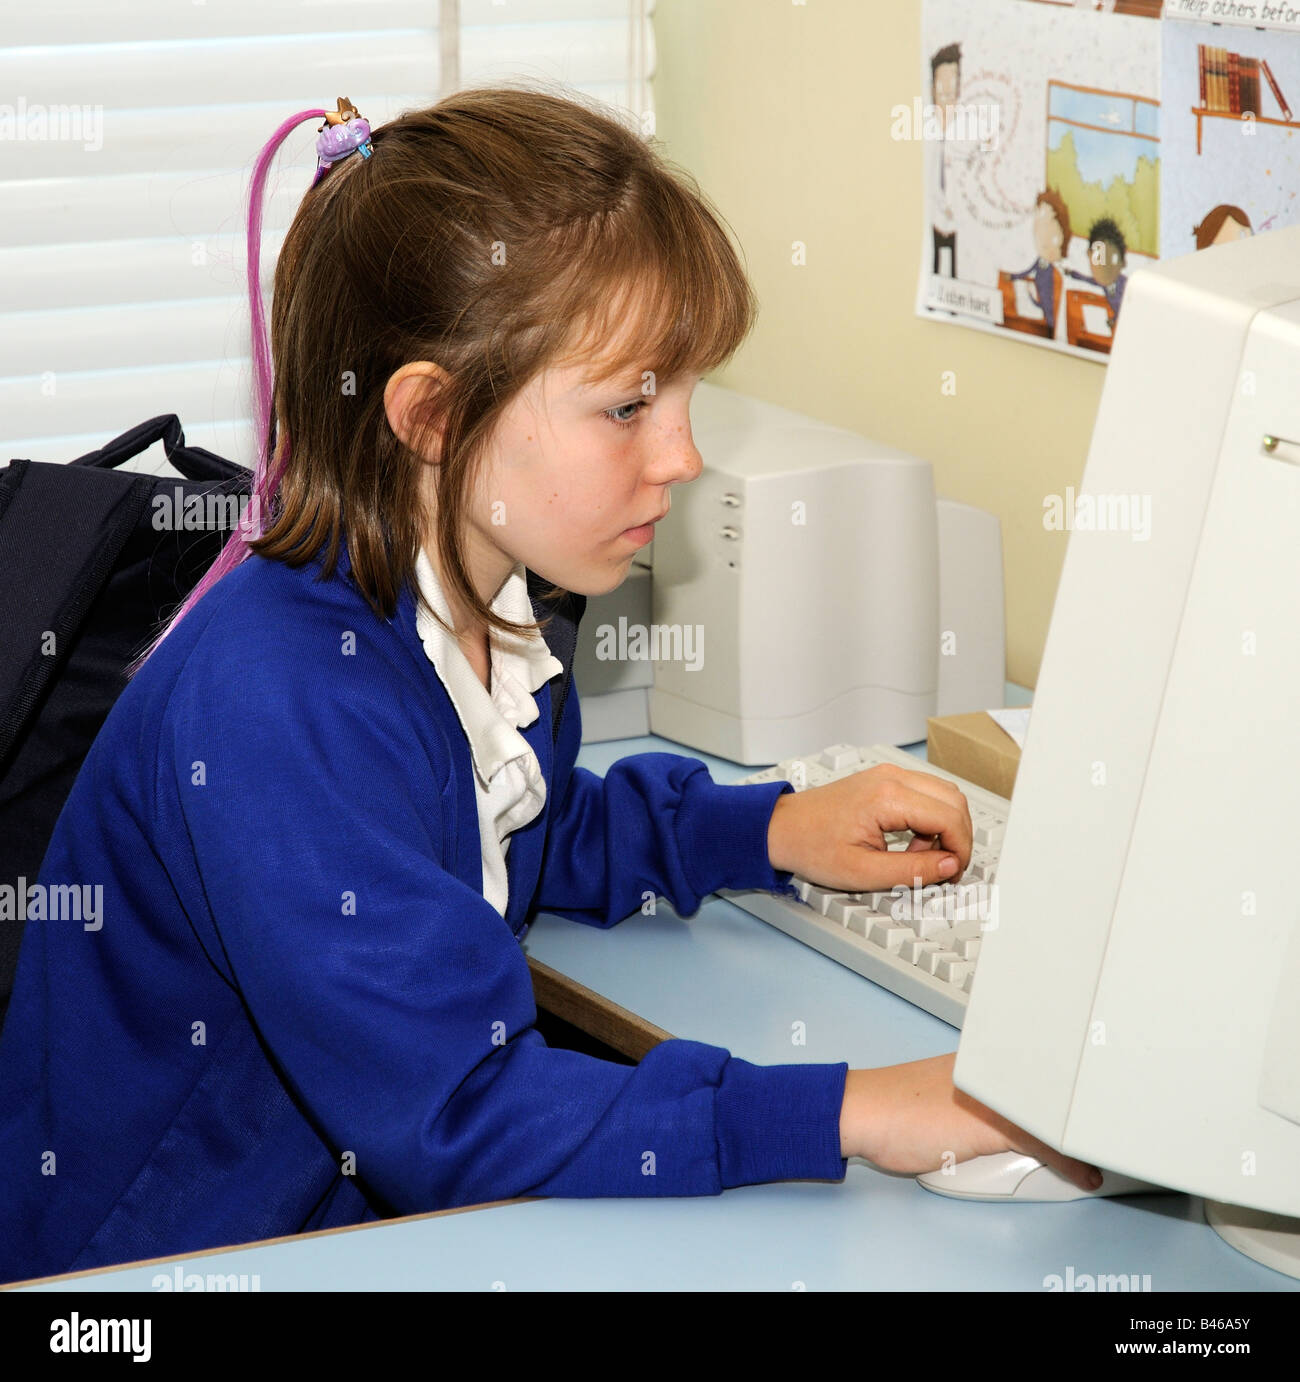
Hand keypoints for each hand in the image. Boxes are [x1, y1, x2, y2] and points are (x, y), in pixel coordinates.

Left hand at [766, 762, 971, 891]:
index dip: (961, 849)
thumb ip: (913, 871)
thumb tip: (950, 866)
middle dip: (958, 837)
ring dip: (945, 827)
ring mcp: (889, 775)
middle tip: (944, 868)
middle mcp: (892, 778)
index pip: (950, 817)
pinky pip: (926, 793)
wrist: (782, 828)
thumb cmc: (812, 846)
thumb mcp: (864, 872)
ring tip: (920, 857)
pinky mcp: (885, 780)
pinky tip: (911, 843)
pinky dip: (931, 818)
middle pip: (954, 800)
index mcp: (887, 797)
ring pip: (944, 794)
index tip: (953, 873)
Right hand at [840, 1053, 1101, 1191]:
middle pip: (1053, 1086)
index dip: (1071, 1082)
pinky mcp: (992, 1122)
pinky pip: (1043, 1141)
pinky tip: (1082, 1172)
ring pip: (1053, 1113)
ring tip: (1096, 1151)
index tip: (1093, 1095)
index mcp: (982, 1056)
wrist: (862, 1110)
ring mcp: (994, 1092)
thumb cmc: (894, 1107)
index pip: (1040, 1064)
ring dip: (1078, 1134)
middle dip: (1082, 1107)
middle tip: (1103, 1125)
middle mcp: (992, 1067)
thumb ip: (982, 1100)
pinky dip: (1068, 1160)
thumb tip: (1010, 1121)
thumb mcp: (947, 1098)